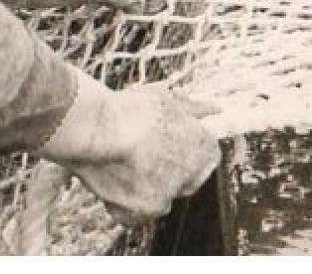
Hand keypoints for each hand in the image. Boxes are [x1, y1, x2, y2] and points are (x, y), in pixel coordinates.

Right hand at [41, 78, 219, 222]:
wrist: (97, 128)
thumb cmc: (130, 110)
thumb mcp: (165, 99)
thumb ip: (194, 108)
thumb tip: (214, 110)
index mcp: (204, 148)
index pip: (207, 154)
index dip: (185, 144)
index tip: (165, 138)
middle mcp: (192, 177)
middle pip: (185, 178)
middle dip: (167, 167)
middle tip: (140, 148)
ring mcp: (168, 197)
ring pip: (160, 196)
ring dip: (145, 184)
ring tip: (120, 159)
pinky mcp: (144, 211)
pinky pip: (136, 213)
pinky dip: (125, 202)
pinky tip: (111, 178)